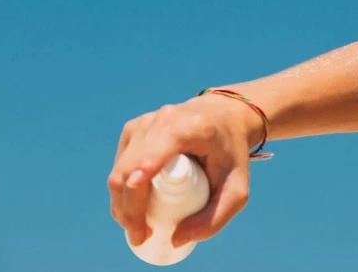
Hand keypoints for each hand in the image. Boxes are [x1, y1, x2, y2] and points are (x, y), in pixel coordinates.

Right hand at [108, 91, 262, 246]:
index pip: (158, 150)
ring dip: (122, 203)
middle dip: (129, 208)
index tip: (138, 197)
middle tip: (141, 236)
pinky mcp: (133, 129)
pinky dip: (123, 190)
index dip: (144, 173)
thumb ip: (215, 218)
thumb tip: (176, 239)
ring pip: (120, 169)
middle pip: (131, 168)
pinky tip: (134, 207)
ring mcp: (143, 122)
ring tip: (138, 228)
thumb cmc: (232, 154)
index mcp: (190, 127)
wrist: (224, 118)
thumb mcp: (237, 189)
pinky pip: (120, 165)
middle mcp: (162, 119)